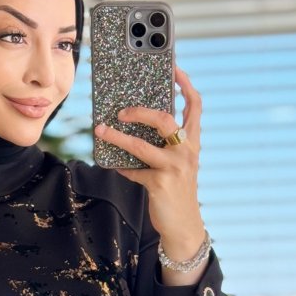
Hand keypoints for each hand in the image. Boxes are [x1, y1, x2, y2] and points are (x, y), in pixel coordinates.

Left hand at [94, 62, 205, 254]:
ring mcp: (174, 168)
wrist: (184, 226)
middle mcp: (187, 152)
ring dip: (117, 137)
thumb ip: (164, 146)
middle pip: (165, 120)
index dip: (185, 85)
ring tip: (101, 130)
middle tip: (122, 110)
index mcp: (193, 143)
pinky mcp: (160, 184)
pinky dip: (121, 167)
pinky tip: (112, 165)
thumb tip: (133, 127)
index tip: (174, 69)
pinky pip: (133, 170)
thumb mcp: (177, 165)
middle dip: (141, 111)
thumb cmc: (176, 191)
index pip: (194, 107)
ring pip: (141, 145)